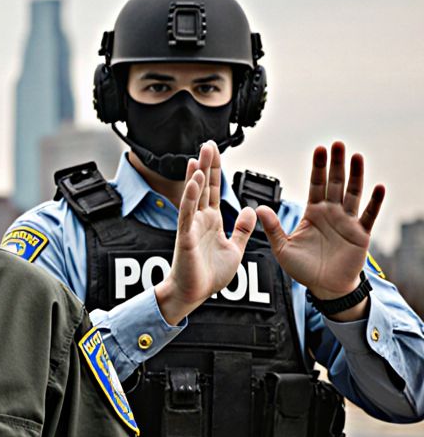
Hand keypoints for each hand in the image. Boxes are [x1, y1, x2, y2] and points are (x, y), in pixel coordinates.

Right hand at [155, 141, 257, 323]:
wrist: (194, 293)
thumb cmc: (209, 275)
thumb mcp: (235, 250)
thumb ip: (242, 230)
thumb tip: (250, 211)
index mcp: (212, 221)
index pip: (213, 190)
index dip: (215, 171)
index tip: (215, 152)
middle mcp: (200, 220)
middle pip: (203, 186)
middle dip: (206, 165)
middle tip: (208, 143)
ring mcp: (192, 226)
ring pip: (194, 195)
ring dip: (197, 175)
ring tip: (199, 155)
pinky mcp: (186, 237)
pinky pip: (188, 213)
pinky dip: (190, 197)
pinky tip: (194, 181)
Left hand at [257, 142, 383, 320]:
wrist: (324, 287)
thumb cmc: (303, 268)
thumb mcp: (282, 247)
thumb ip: (272, 228)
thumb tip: (259, 208)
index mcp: (313, 213)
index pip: (316, 185)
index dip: (318, 168)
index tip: (319, 149)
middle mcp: (331, 213)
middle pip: (335, 183)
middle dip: (335, 164)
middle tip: (337, 144)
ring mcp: (347, 221)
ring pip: (353, 194)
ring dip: (356, 176)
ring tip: (357, 157)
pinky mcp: (360, 234)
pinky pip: (369, 215)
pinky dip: (374, 202)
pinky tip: (378, 187)